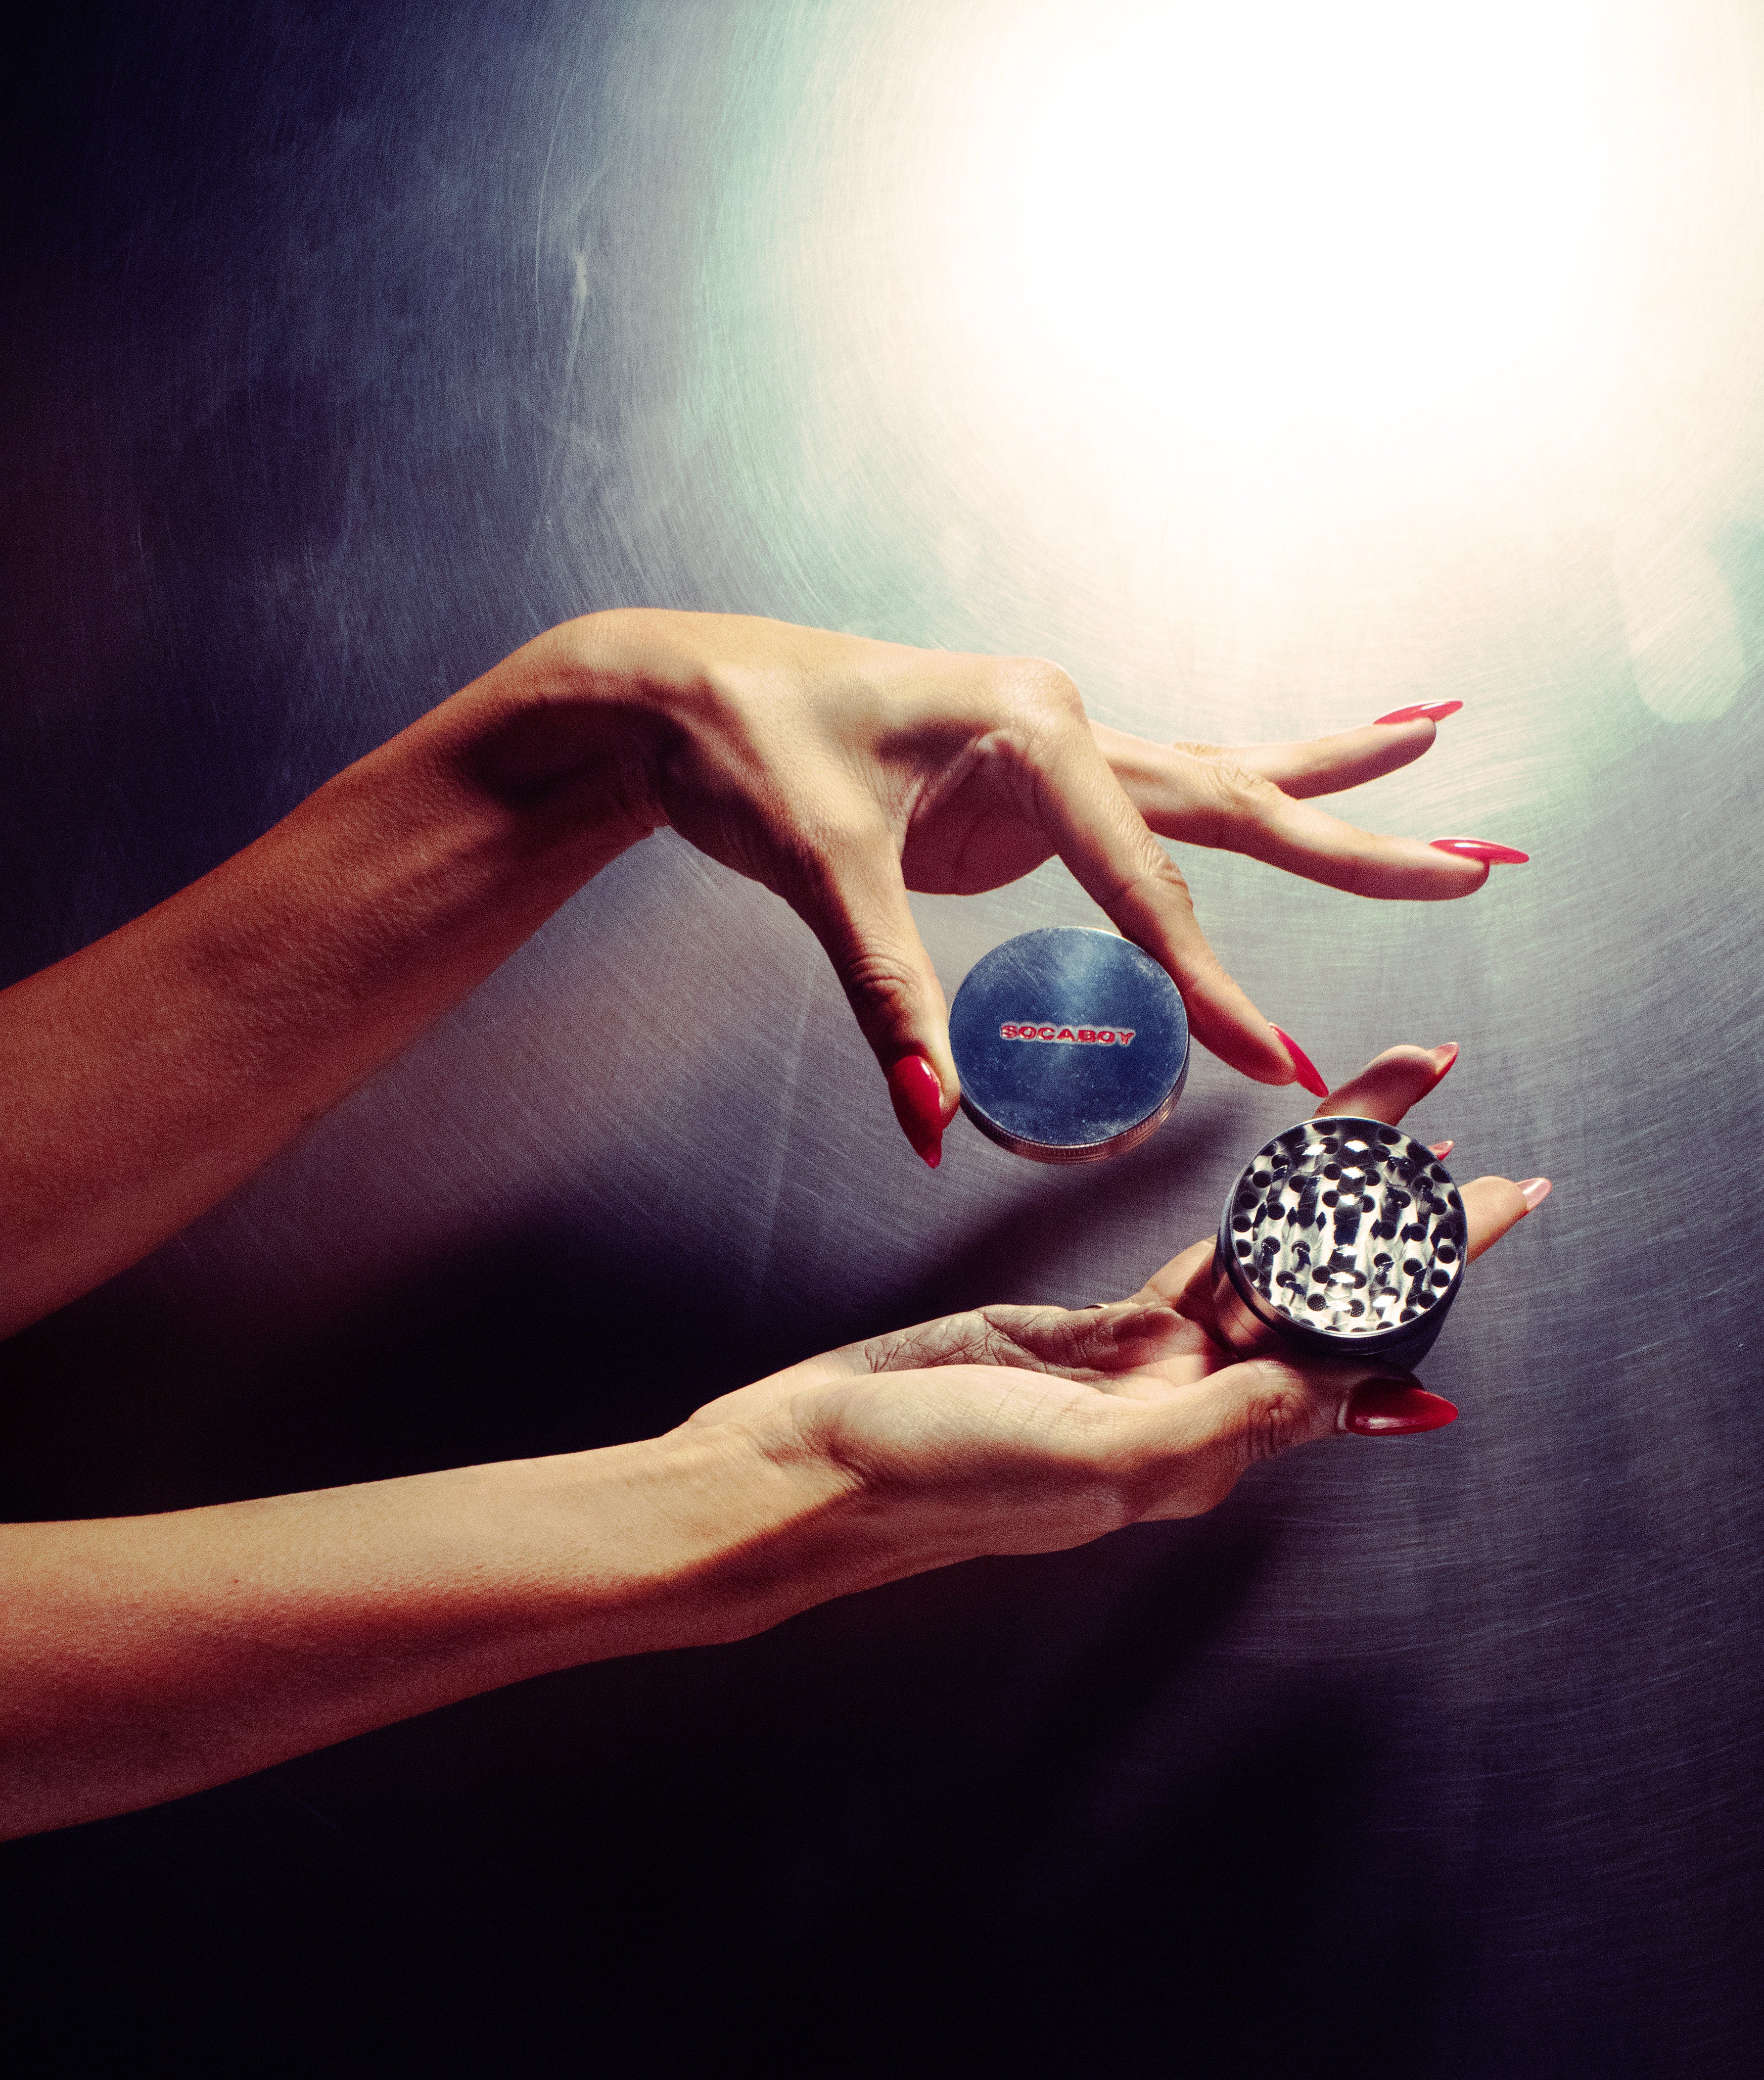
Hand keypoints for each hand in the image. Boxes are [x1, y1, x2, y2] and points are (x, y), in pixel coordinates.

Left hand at [518, 616, 1521, 1161]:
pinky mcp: (1030, 781)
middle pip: (1231, 799)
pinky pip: (1153, 803)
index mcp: (1028, 730)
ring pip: (1212, 779)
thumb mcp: (820, 873)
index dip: (1213, 984)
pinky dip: (1232, 799)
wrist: (678, 693)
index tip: (1279, 1060)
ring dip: (1319, 789)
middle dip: (1352, 842)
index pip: (1146, 885)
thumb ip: (890, 996)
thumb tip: (935, 1119)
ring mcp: (1052, 745)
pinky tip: (1288, 790)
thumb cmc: (741, 752)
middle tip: (1473, 863)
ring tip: (1428, 754)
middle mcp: (1061, 723)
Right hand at [684, 1043, 1548, 1611]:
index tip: (1497, 1195)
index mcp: (1202, 1450)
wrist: (814, 1468)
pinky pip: (1195, 1267)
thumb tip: (1352, 1393)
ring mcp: (1142, 1371)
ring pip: (1264, 1270)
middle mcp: (1192, 1411)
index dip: (1433, 1268)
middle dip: (1402, 1219)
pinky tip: (1286, 1187)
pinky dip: (1246, 1222)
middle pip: (1324, 1299)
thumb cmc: (929, 1480)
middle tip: (1472, 1142)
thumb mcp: (1085, 1465)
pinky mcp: (1089, 1335)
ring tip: (1393, 1129)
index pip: (1351, 1347)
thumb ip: (1218, 1426)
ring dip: (1329, 1203)